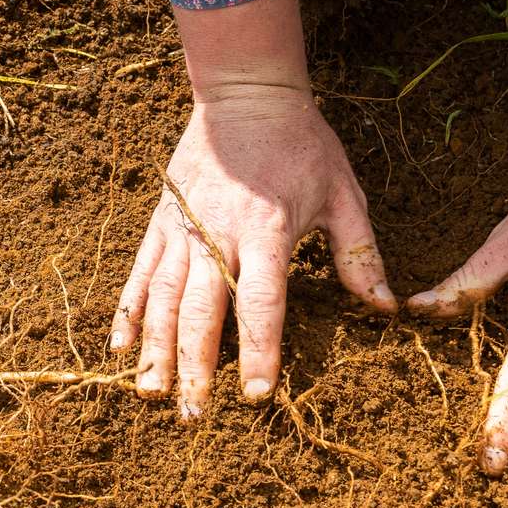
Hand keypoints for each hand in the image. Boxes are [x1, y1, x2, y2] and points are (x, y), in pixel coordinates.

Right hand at [114, 0, 395, 416]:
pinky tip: (121, 350)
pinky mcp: (161, 221)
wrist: (245, 92)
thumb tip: (386, 308)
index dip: (260, 351)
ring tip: (153, 394)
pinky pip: (139, 274)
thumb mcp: (342, 193)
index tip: (258, 395)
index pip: (261, 303)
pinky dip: (128, 312)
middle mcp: (217, 233)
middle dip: (196, 367)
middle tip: (193, 415)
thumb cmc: (301, 144)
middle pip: (201, 311)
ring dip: (157, 350)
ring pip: (163, 299)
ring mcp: (182, 228)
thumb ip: (360, 253)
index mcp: (267, 231)